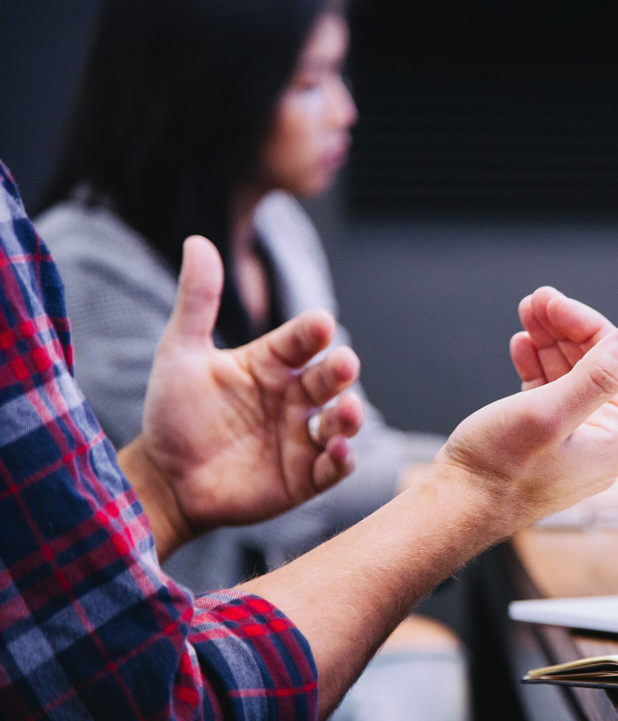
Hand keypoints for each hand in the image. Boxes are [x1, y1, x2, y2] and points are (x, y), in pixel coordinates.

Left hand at [120, 236, 362, 557]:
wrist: (164, 479)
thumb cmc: (174, 413)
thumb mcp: (180, 353)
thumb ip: (197, 301)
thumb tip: (198, 240)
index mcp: (272, 363)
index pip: (301, 340)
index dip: (311, 332)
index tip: (319, 323)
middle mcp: (294, 396)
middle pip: (328, 378)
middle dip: (340, 370)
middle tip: (343, 364)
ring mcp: (302, 437)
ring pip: (340, 421)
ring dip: (350, 416)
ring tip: (347, 411)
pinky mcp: (304, 477)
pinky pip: (333, 467)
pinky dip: (341, 460)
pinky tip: (338, 451)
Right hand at [435, 287, 617, 534]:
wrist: (456, 507)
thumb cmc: (498, 469)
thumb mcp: (549, 413)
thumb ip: (598, 375)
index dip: (586, 324)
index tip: (551, 301)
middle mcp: (604, 442)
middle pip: (596, 366)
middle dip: (566, 329)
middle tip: (535, 300)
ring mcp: (576, 443)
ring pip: (571, 376)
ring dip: (550, 342)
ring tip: (526, 314)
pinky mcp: (547, 442)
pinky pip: (552, 393)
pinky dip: (538, 366)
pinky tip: (522, 346)